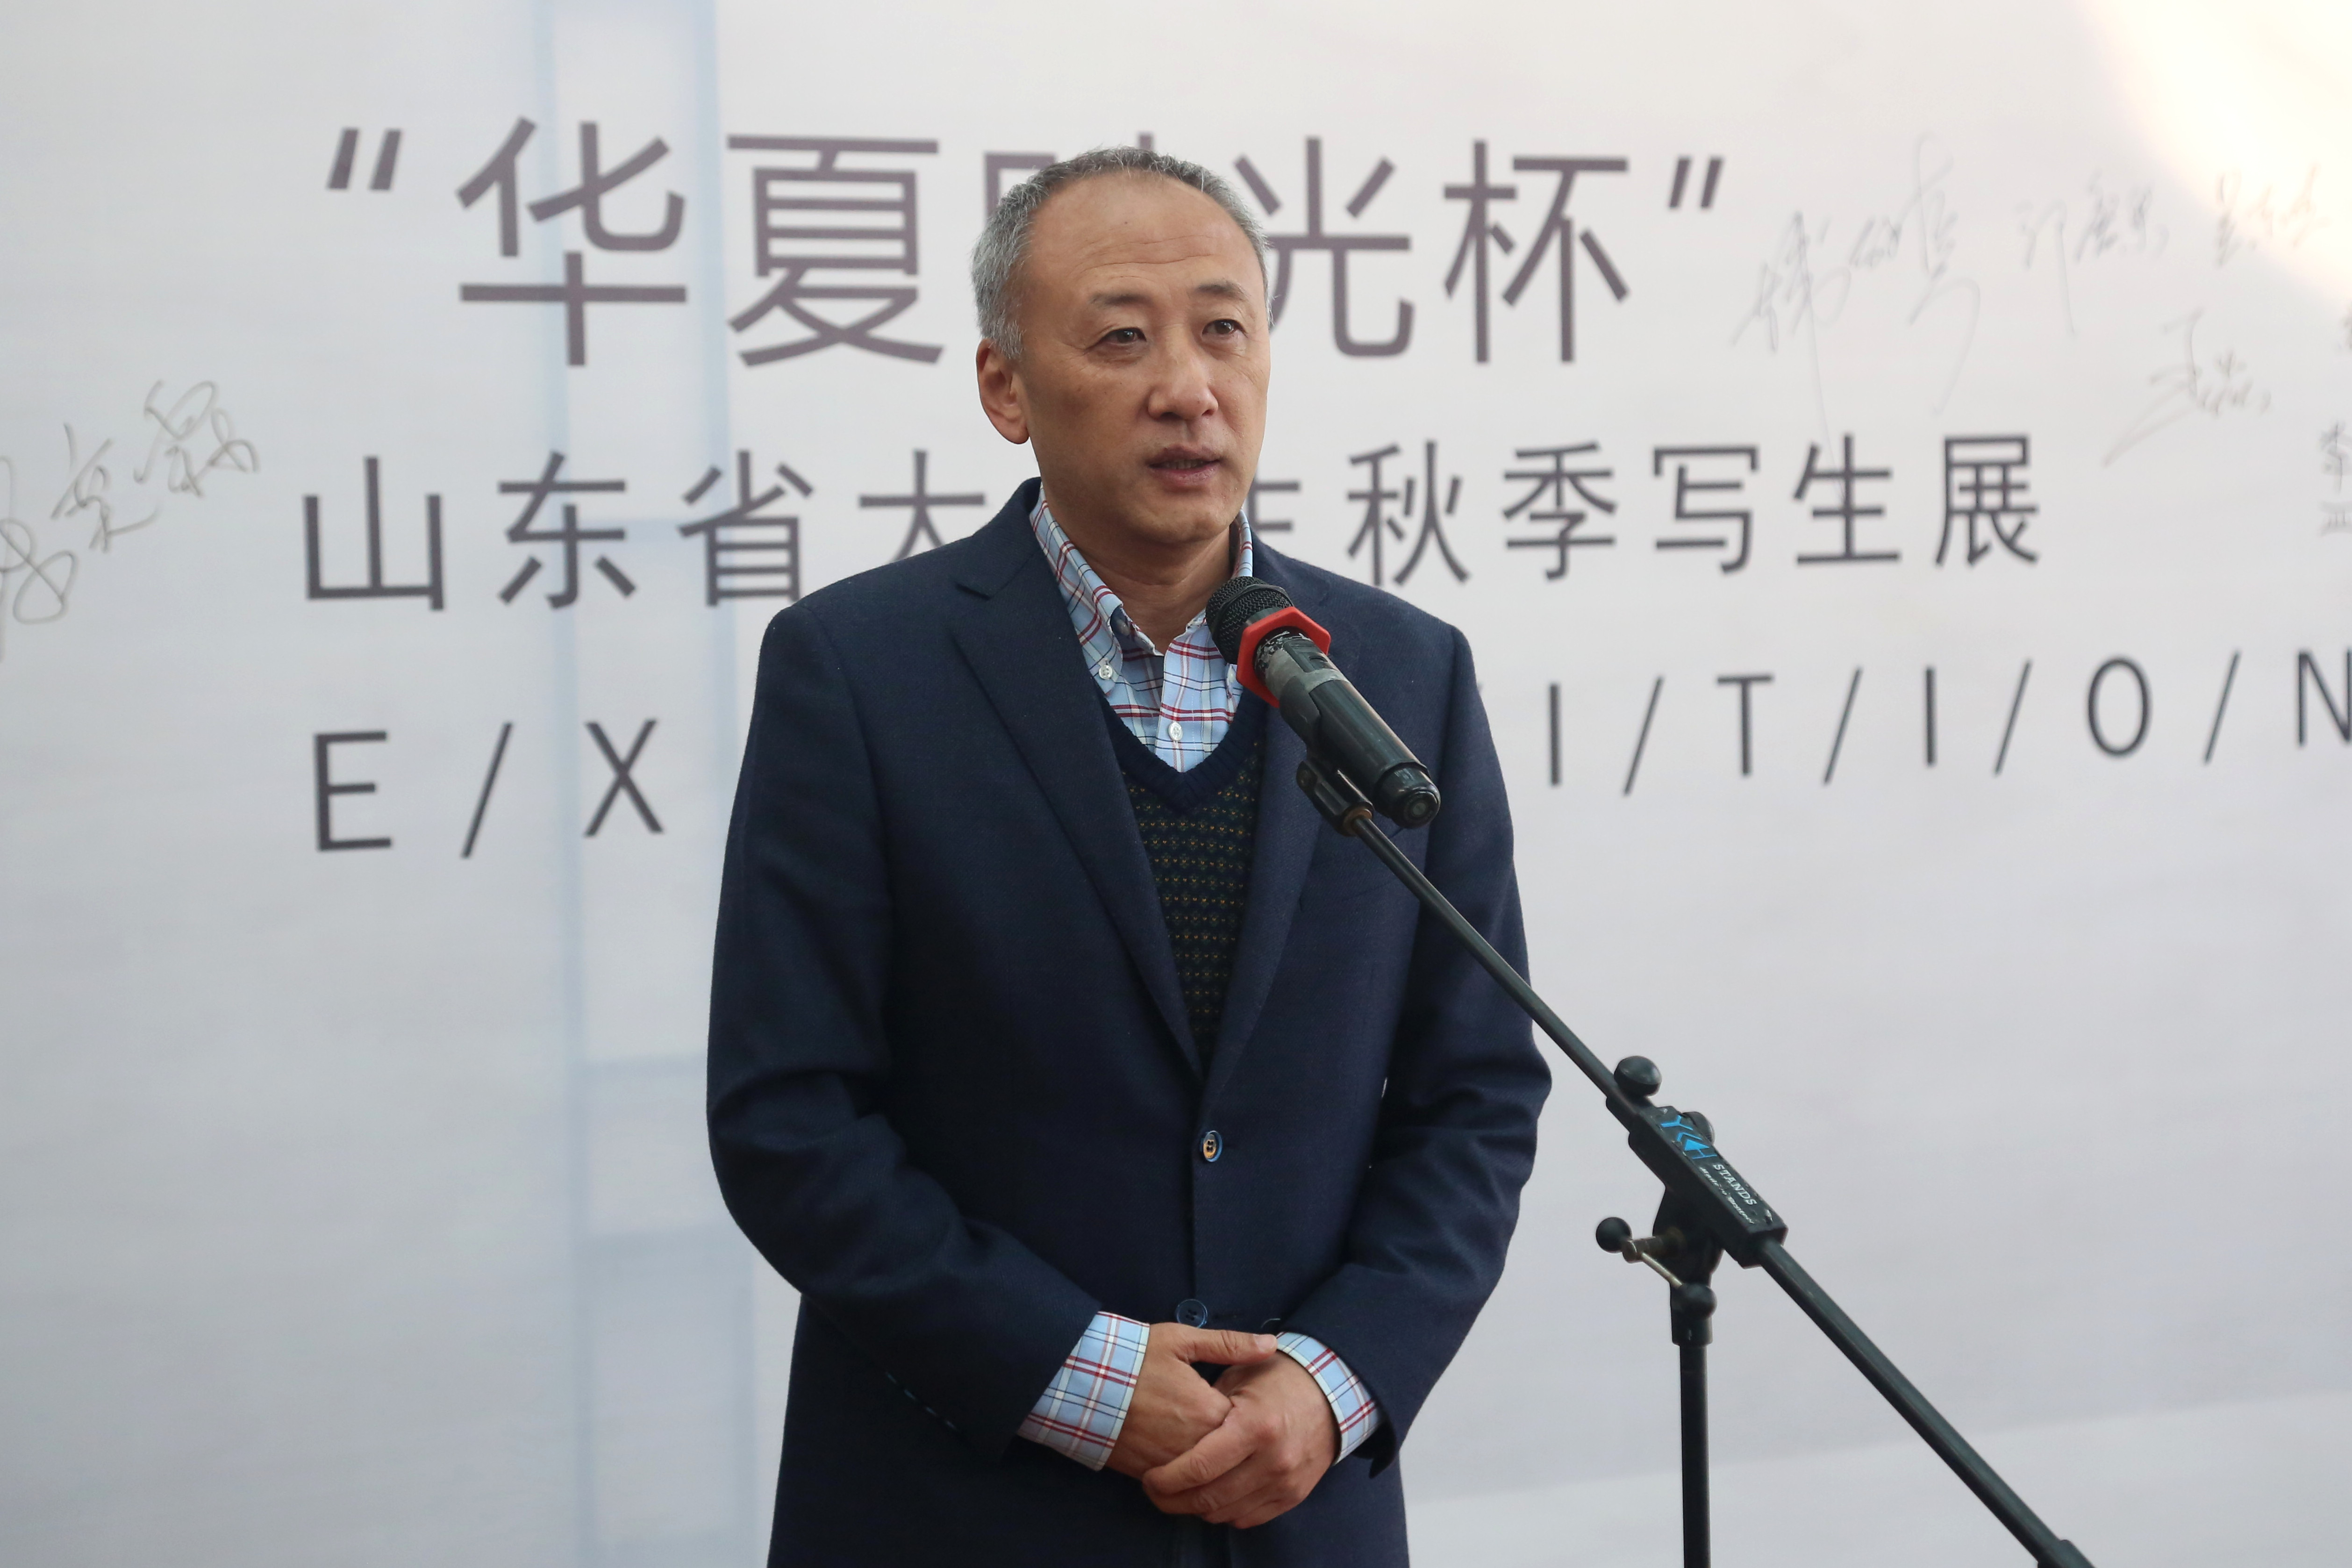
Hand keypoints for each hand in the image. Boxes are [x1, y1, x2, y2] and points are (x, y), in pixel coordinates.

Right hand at [1104, 1326, 1280, 1479]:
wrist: (1084, 1382)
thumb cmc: (1135, 1358)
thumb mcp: (1181, 1341)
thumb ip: (1230, 1344)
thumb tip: (1272, 1344)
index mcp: (1207, 1411)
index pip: (1247, 1427)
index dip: (1250, 1418)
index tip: (1247, 1406)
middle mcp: (1193, 1444)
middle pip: (1230, 1457)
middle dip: (1236, 1448)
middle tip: (1235, 1432)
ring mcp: (1171, 1463)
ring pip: (1207, 1477)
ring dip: (1215, 1467)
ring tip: (1216, 1450)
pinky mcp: (1149, 1473)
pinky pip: (1180, 1486)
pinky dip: (1188, 1479)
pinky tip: (1191, 1465)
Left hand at [1141, 1350, 1338, 1528]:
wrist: (1331, 1393)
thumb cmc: (1277, 1379)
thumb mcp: (1240, 1374)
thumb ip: (1206, 1404)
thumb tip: (1171, 1434)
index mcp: (1254, 1426)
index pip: (1199, 1467)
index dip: (1166, 1479)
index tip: (1148, 1477)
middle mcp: (1272, 1461)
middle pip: (1209, 1499)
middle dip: (1173, 1501)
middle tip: (1155, 1491)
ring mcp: (1285, 1483)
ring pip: (1226, 1514)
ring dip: (1196, 1509)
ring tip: (1180, 1493)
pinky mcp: (1293, 1496)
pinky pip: (1248, 1518)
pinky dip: (1224, 1512)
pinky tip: (1212, 1495)